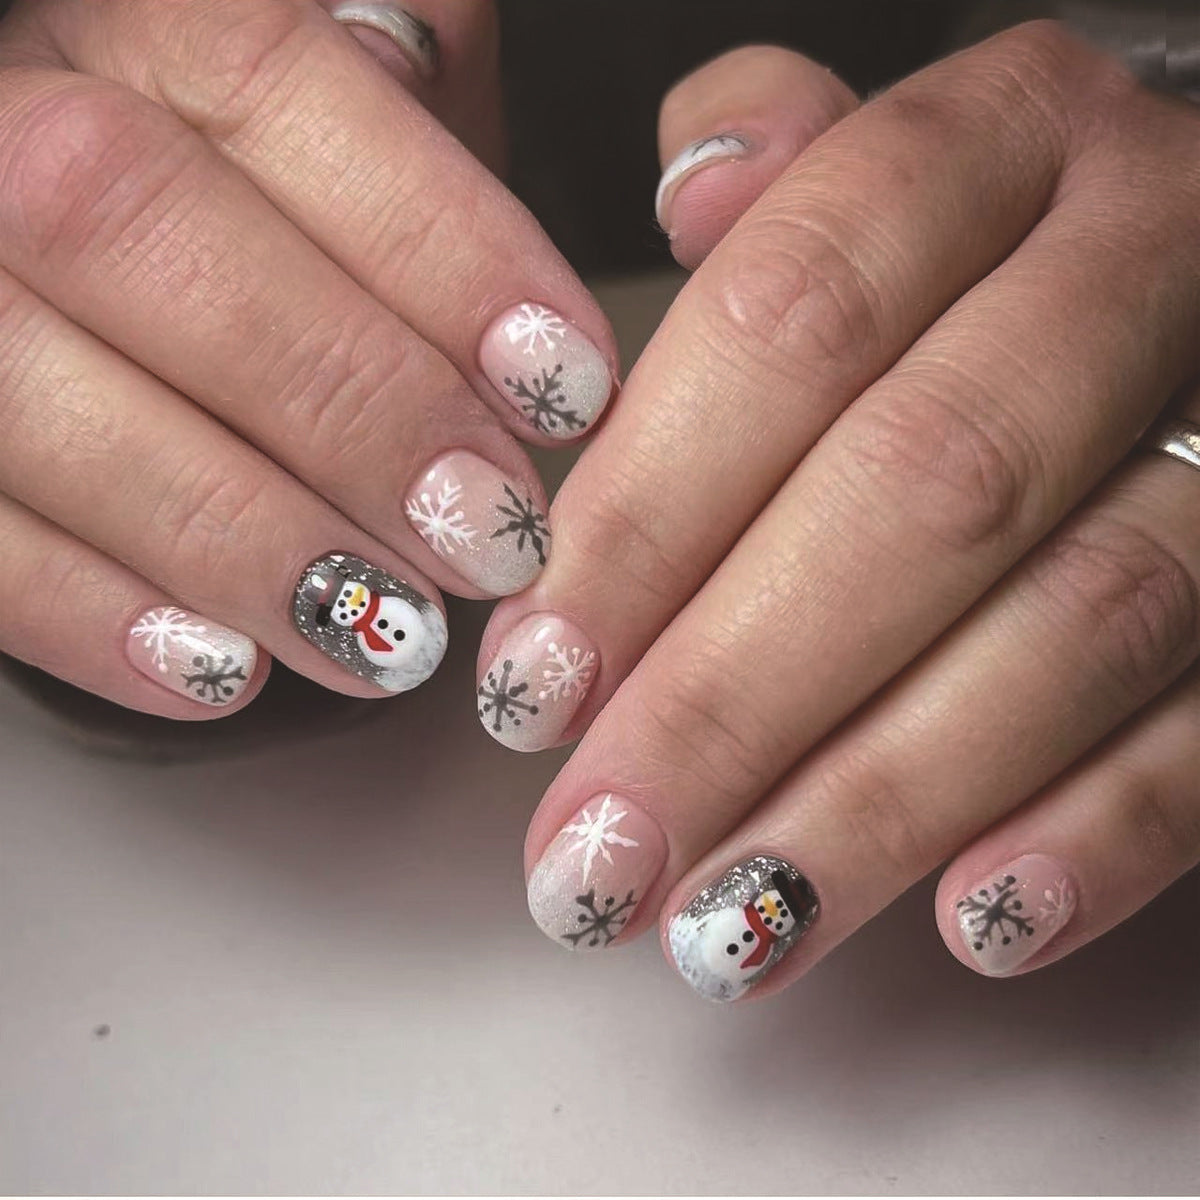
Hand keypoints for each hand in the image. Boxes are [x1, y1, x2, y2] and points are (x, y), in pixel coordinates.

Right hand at [0, 0, 615, 715]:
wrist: (79, 273)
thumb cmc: (254, 219)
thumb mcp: (345, 149)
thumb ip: (418, 159)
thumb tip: (552, 311)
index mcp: (139, 29)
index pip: (277, 85)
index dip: (441, 252)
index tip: (569, 388)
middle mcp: (1, 133)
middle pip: (136, 228)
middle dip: (346, 407)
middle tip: (491, 537)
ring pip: (34, 393)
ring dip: (237, 539)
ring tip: (391, 635)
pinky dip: (93, 617)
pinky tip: (227, 670)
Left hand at [480, 26, 1199, 994]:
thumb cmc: (982, 257)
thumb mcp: (875, 174)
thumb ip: (774, 196)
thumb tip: (689, 192)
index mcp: (1004, 143)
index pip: (792, 319)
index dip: (648, 517)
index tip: (536, 685)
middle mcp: (1148, 258)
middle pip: (924, 487)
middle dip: (735, 698)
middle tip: (598, 850)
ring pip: (1077, 623)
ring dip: (883, 800)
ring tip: (727, 927)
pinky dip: (1102, 831)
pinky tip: (970, 922)